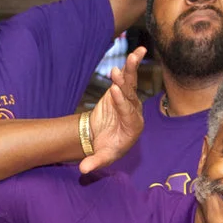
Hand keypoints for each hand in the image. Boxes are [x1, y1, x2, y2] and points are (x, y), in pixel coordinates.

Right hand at [80, 48, 145, 174]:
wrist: (107, 138)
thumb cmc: (107, 148)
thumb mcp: (103, 157)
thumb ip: (95, 162)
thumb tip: (83, 170)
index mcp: (133, 127)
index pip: (127, 112)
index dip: (120, 102)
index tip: (113, 91)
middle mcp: (135, 111)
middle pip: (131, 96)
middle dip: (124, 84)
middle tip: (117, 74)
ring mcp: (130, 99)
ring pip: (131, 84)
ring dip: (131, 70)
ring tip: (132, 57)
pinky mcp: (124, 90)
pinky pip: (129, 77)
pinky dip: (132, 65)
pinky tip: (139, 51)